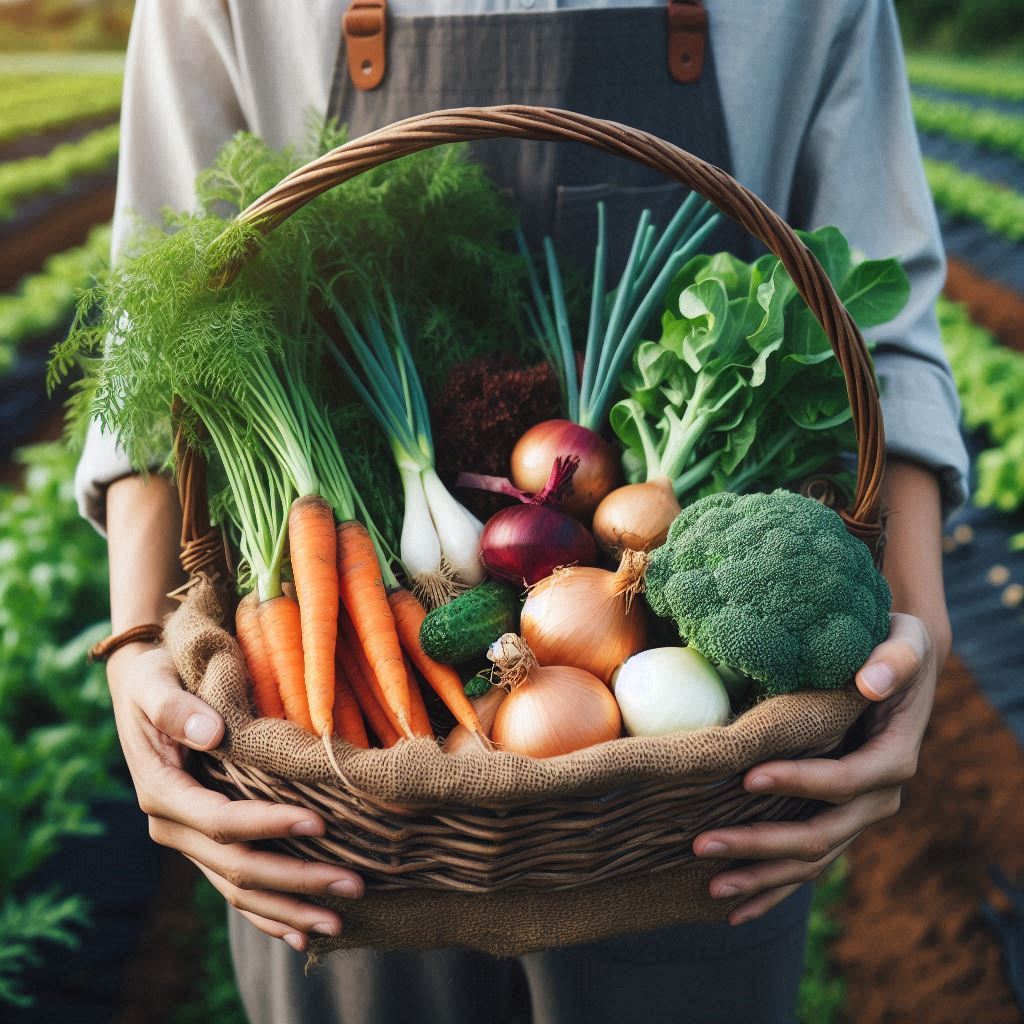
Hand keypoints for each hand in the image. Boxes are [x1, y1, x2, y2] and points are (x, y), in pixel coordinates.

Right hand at [107, 643, 363, 951]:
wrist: (143, 687)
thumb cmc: (155, 677)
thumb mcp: (155, 682)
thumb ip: (177, 708)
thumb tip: (211, 734)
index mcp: (161, 790)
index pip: (221, 820)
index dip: (270, 825)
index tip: (319, 823)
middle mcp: (172, 825)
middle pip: (237, 867)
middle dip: (296, 879)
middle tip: (353, 884)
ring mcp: (188, 841)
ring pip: (238, 889)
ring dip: (289, 908)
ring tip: (340, 923)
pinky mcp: (205, 844)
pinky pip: (235, 889)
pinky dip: (267, 913)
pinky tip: (301, 934)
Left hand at [693, 612, 940, 924]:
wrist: (897, 671)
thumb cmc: (892, 647)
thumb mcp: (903, 642)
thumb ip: (894, 659)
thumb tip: (872, 681)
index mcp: (893, 758)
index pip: (845, 781)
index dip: (799, 783)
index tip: (747, 777)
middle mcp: (878, 798)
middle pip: (821, 835)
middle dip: (761, 843)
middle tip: (703, 843)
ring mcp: (857, 817)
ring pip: (810, 861)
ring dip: (761, 877)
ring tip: (711, 885)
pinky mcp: (835, 822)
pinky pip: (805, 864)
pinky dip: (772, 888)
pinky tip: (734, 910)